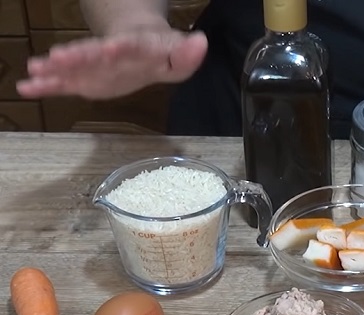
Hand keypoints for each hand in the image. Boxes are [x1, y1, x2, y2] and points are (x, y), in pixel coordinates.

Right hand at [16, 28, 207, 99]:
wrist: (141, 43)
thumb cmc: (162, 52)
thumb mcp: (179, 54)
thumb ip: (188, 53)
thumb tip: (201, 43)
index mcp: (134, 47)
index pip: (128, 46)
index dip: (120, 47)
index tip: (110, 47)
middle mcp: (109, 54)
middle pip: (94, 53)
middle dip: (78, 55)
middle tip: (59, 56)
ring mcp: (94, 66)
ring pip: (74, 66)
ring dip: (55, 67)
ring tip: (35, 68)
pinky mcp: (84, 79)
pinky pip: (64, 82)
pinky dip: (46, 84)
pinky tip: (27, 87)